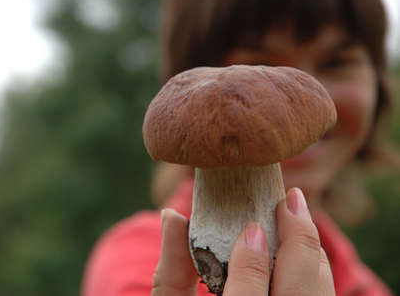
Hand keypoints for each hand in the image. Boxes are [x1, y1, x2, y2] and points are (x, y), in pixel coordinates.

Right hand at [152, 187, 334, 295]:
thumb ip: (171, 273)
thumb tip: (172, 215)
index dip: (251, 261)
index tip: (251, 228)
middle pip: (299, 293)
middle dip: (301, 243)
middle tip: (292, 200)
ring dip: (313, 257)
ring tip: (299, 220)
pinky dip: (315, 276)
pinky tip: (301, 255)